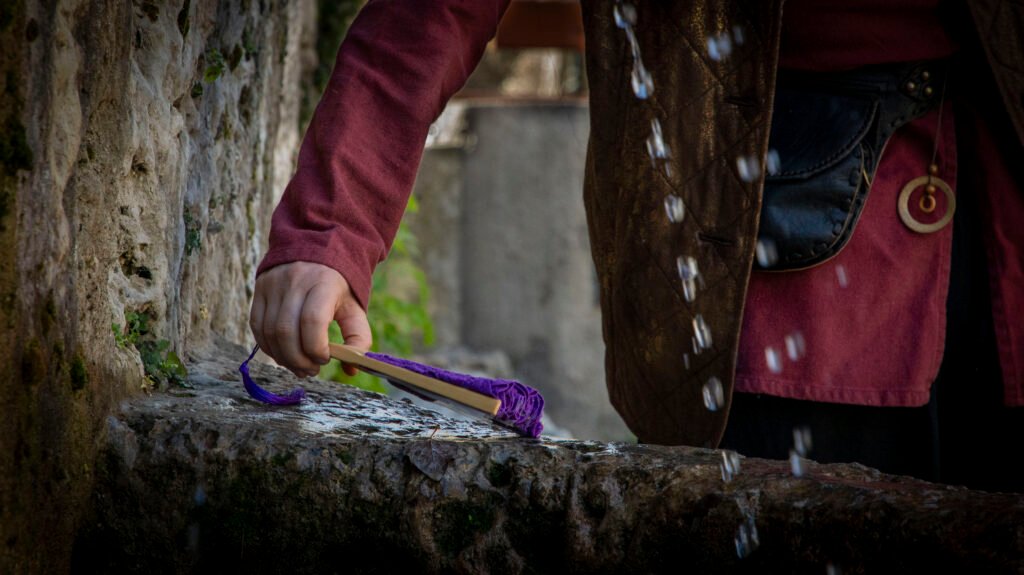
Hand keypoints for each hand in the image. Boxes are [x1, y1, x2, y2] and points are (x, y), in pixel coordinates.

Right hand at [249, 261, 370, 377]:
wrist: (314, 252)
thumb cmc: (336, 288)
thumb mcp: (354, 307)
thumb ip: (358, 337)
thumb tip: (350, 370)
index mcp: (323, 283)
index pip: (312, 321)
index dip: (316, 348)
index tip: (325, 359)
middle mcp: (295, 281)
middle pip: (286, 330)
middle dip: (298, 359)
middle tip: (311, 370)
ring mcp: (273, 284)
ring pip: (270, 331)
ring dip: (283, 357)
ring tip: (298, 366)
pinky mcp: (259, 290)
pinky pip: (257, 326)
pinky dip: (268, 347)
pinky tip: (283, 355)